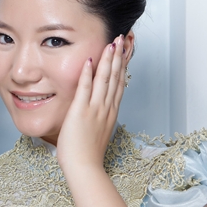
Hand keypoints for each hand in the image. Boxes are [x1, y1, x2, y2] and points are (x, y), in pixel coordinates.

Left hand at [56, 35, 126, 173]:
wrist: (85, 167)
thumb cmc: (87, 153)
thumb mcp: (98, 131)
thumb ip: (99, 118)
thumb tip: (97, 110)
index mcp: (110, 112)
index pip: (119, 84)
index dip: (122, 66)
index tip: (125, 52)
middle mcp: (106, 108)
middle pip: (115, 77)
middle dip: (118, 57)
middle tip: (122, 39)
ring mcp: (95, 109)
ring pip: (104, 79)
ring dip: (108, 60)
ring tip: (111, 43)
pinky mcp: (81, 111)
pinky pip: (85, 88)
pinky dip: (87, 73)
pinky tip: (89, 60)